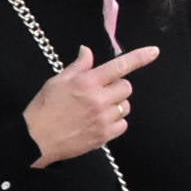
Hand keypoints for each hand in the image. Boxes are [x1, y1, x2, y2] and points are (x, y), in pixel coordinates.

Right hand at [22, 44, 161, 167]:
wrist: (36, 139)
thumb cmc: (43, 108)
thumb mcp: (56, 81)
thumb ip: (77, 66)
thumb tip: (87, 51)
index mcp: (87, 82)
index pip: (119, 66)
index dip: (139, 57)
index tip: (154, 51)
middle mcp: (98, 98)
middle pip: (126, 87)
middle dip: (117, 86)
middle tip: (101, 91)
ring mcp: (103, 118)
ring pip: (125, 106)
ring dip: (116, 104)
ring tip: (98, 109)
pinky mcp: (105, 135)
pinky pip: (123, 124)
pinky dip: (115, 122)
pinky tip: (100, 122)